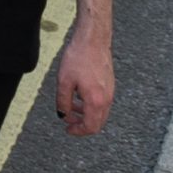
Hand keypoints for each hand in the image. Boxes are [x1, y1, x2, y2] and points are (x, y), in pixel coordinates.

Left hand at [55, 21, 114, 135]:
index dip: (78, 131)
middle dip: (82, 125)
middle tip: (68, 121)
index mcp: (96, 101)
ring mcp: (110, 92)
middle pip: (97, 122)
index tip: (68, 129)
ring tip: (70, 107)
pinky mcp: (109, 85)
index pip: (91, 126)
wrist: (93, 40)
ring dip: (85, 114)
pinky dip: (90, 105)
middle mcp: (107, 99)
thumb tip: (63, 114)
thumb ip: (63, 101)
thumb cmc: (79, 57)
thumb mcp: (64, 81)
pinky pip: (101, 102)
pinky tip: (78, 95)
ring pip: (100, 113)